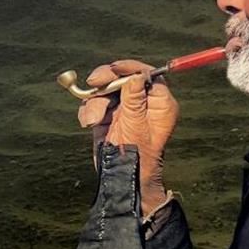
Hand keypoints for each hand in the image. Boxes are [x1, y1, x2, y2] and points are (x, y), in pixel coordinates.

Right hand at [76, 59, 179, 216]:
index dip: (130, 68)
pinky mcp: (109, 117)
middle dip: (106, 81)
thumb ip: (134, 99)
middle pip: (124, 78)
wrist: (123, 180)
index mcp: (159, 104)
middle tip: (94, 82)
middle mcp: (143, 104)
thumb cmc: (136, 156)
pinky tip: (89, 123)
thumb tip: (136, 75)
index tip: (113, 68)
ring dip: (95, 102)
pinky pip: (95, 104)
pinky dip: (89, 111)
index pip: (147, 75)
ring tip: (93, 120)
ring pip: (106, 91)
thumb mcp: (136, 125)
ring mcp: (125, 109)